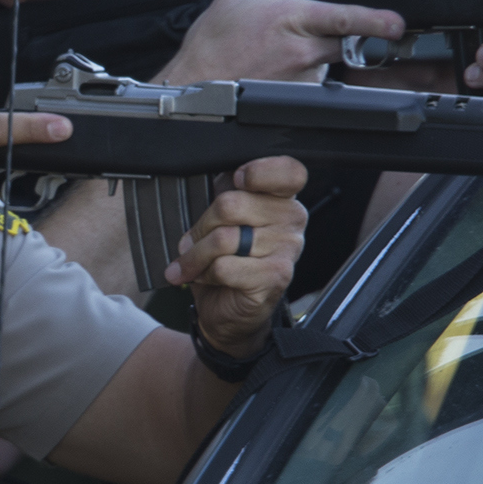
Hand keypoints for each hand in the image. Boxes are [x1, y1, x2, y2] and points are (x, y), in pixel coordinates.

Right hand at [156, 0, 404, 86]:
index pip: (346, 18)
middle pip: (346, 42)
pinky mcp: (297, 98)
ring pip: (327, 61)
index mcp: (291, 19)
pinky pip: (312, 81)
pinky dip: (300, 72)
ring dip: (314, 54)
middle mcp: (301, 51)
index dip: (377, 21)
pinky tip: (274, 70)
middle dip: (344, 36)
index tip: (397, 24)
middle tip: (314, 36)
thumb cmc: (211, 45)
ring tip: (276, 53)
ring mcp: (301, 78)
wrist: (192, 88)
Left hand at [165, 156, 306, 357]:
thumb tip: (218, 177)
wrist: (227, 312)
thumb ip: (227, 194)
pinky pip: (225, 266)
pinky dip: (205, 274)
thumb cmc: (225, 261)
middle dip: (201, 227)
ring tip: (190, 264)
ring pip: (224, 238)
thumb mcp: (222, 221)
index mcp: (282, 199)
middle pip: (231, 204)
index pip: (289, 171)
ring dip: (196, 255)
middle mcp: (292, 220)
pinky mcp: (276, 276)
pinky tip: (207, 278)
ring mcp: (287, 249)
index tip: (237, 180)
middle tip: (192, 242)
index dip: (259, 171)